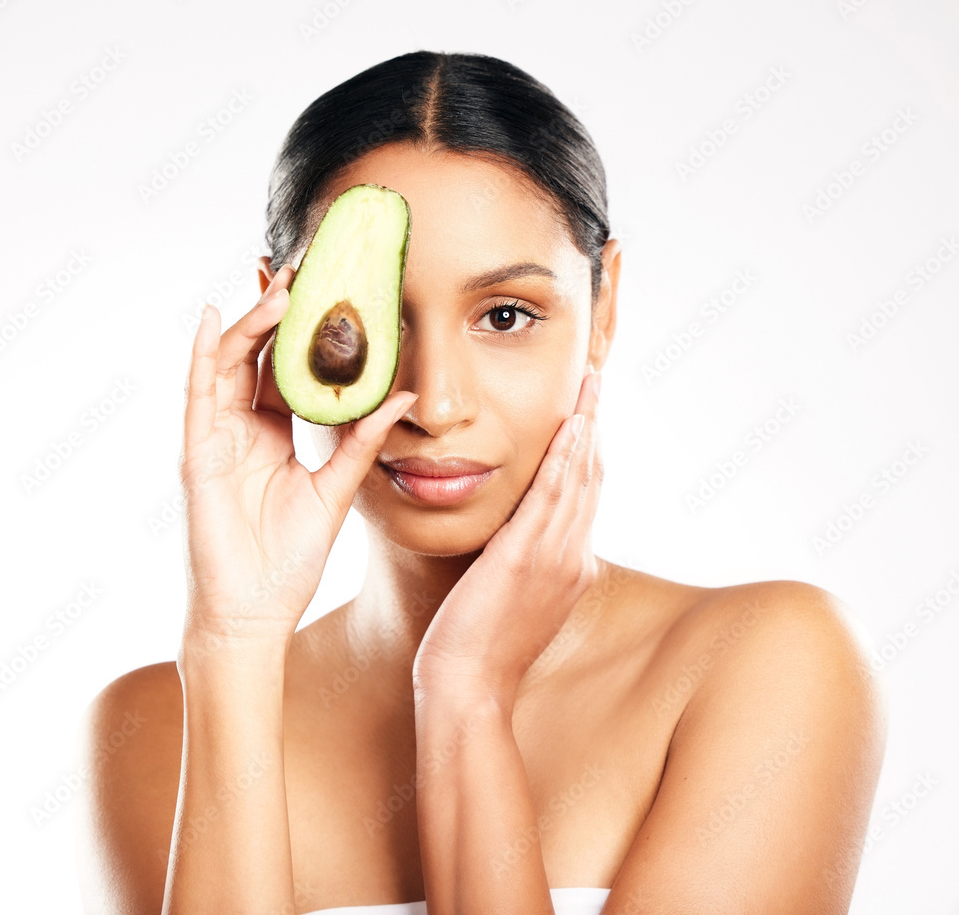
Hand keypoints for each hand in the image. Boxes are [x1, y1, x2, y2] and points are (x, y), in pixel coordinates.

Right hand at [178, 265, 417, 645]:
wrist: (255, 614)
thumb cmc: (290, 559)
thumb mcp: (336, 488)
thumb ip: (364, 442)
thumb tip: (408, 396)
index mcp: (277, 435)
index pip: (289, 370)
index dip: (305, 333)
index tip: (330, 293)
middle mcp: (245, 430)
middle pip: (258, 357)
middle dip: (277, 313)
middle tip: (304, 270)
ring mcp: (218, 439)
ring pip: (229, 365)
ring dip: (252, 323)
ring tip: (277, 284)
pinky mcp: (199, 455)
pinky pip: (197, 396)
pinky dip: (202, 355)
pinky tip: (214, 317)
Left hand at [411, 366, 602, 706]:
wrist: (469, 686)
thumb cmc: (480, 647)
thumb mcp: (517, 599)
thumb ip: (528, 564)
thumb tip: (521, 539)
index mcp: (573, 567)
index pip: (585, 496)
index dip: (588, 451)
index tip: (587, 414)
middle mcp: (574, 557)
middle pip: (591, 478)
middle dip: (594, 425)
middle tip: (596, 380)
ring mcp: (556, 557)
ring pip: (578, 478)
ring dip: (585, 426)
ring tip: (590, 384)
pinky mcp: (526, 557)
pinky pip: (552, 495)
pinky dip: (565, 456)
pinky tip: (571, 424)